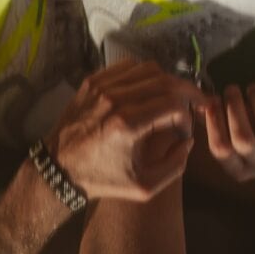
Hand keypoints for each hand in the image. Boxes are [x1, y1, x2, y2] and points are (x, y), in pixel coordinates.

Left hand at [49, 60, 211, 201]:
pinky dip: (145, 74)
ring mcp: (101, 87)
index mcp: (127, 125)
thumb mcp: (143, 187)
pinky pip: (127, 66)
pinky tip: (149, 89)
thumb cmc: (102, 179)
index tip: (185, 130)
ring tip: (173, 97)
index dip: (187, 116)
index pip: (173, 104)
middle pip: (165, 81)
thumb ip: (174, 166)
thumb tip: (188, 141)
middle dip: (187, 92)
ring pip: (148, 69)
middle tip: (195, 104)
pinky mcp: (92, 81)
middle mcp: (114, 99)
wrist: (59, 168)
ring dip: (167, 81)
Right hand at [202, 79, 254, 181]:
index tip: (211, 102)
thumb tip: (201, 104)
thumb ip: (218, 126)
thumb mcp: (237, 146)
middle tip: (231, 90)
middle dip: (234, 108)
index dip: (214, 123)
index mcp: (240, 169)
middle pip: (243, 139)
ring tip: (251, 88)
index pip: (222, 150)